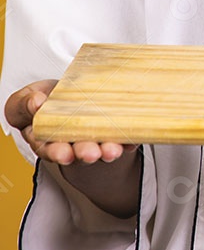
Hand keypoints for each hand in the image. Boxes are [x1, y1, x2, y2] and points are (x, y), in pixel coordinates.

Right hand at [4, 80, 135, 165]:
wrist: (75, 95)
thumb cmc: (48, 99)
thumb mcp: (27, 98)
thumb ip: (24, 103)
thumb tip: (35, 102)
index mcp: (45, 138)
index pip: (48, 148)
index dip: (56, 151)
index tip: (64, 153)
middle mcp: (70, 142)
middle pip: (76, 152)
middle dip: (84, 153)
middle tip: (91, 154)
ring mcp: (93, 139)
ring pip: (100, 147)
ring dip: (107, 150)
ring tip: (112, 151)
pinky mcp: (114, 133)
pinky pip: (122, 139)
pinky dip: (128, 140)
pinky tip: (132, 140)